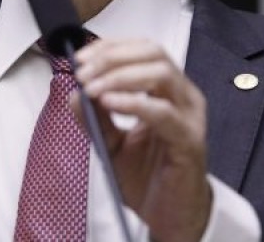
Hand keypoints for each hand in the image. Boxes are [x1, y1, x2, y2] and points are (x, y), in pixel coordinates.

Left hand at [73, 38, 211, 241]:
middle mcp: (183, 97)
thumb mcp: (110, 142)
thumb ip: (94, 116)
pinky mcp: (189, 140)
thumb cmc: (148, 176)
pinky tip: (111, 103)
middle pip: (152, 53)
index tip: (81, 58)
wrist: (169, 216)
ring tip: (94, 89)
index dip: (110, 47)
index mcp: (167, 90)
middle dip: (112, 58)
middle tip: (84, 73)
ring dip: (120, 76)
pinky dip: (134, 102)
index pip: (142, 49)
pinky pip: (164, 112)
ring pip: (161, 74)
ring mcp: (190, 116)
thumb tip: (74, 92)